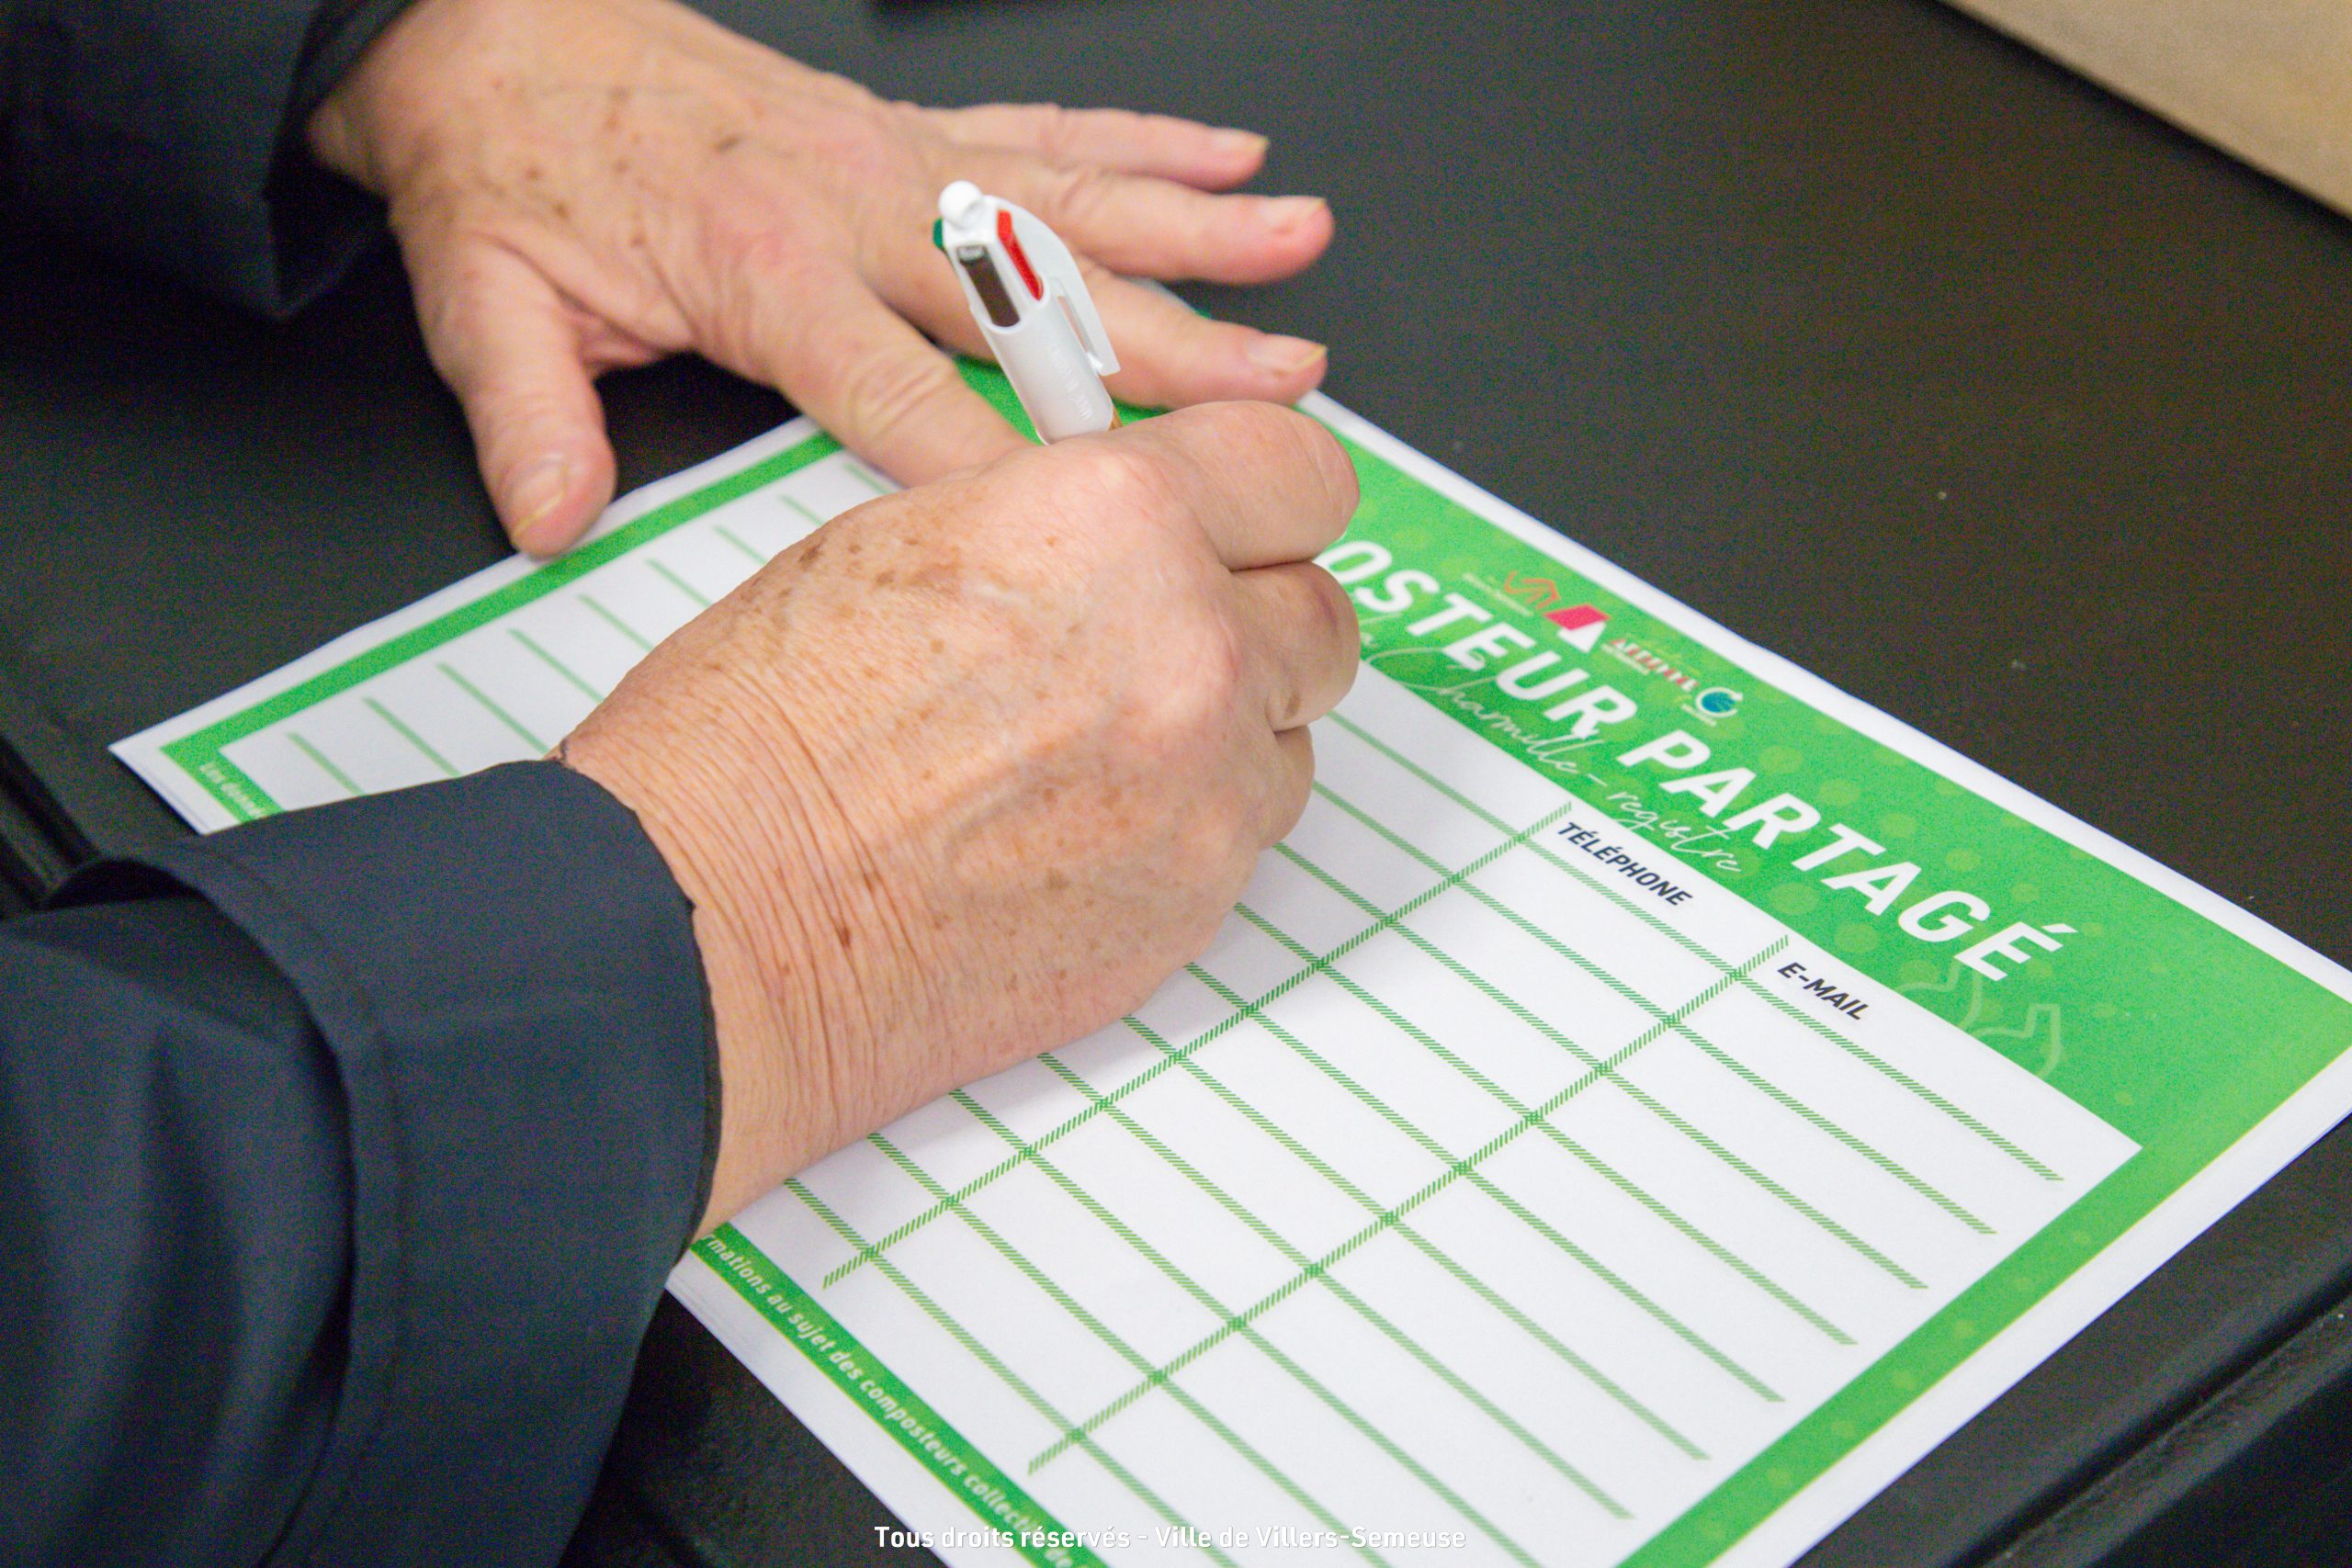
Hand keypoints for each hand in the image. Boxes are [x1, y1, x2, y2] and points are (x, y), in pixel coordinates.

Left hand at [306, 0, 1335, 555]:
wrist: (495, 32)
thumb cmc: (509, 167)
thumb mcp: (482, 302)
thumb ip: (526, 418)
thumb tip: (554, 520)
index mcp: (765, 268)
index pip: (909, 393)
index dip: (1007, 464)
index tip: (1108, 519)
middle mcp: (858, 204)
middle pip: (1040, 295)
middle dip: (1170, 349)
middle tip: (1277, 390)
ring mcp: (896, 160)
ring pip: (1072, 201)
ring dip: (1194, 227)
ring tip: (1298, 243)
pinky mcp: (908, 131)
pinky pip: (1046, 131)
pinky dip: (1144, 141)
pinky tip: (1226, 154)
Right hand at [555, 403, 1358, 1229]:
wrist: (715, 924)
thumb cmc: (758, 739)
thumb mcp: (903, 541)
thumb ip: (1069, 526)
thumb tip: (1142, 531)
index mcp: (1114, 521)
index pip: (1300, 470)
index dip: (1270, 495)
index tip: (1253, 516)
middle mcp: (1189, 648)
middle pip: (1319, 614)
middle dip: (1250, 621)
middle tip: (1154, 645)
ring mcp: (1206, 792)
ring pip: (1288, 739)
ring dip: (1222, 736)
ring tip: (1088, 759)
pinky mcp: (1197, 909)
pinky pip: (1241, 842)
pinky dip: (1185, 830)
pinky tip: (1075, 837)